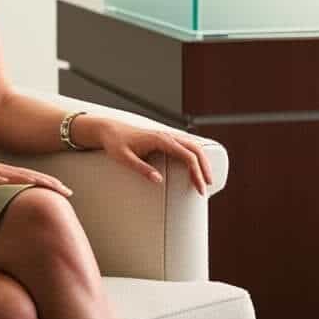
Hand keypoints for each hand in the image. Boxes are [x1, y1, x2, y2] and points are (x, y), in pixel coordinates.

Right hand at [0, 162, 72, 196]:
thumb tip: (6, 214)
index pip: (28, 178)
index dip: (47, 184)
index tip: (64, 193)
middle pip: (29, 176)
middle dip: (50, 184)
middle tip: (69, 193)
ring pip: (19, 176)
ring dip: (39, 183)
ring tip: (56, 191)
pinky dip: (14, 185)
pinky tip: (26, 189)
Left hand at [97, 120, 213, 194]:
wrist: (110, 130)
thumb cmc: (115, 143)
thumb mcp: (124, 158)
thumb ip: (141, 168)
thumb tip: (159, 180)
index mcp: (160, 140)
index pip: (188, 156)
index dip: (197, 173)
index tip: (200, 187)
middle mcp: (167, 136)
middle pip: (196, 149)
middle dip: (205, 168)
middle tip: (208, 186)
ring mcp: (167, 136)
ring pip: (193, 146)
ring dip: (202, 162)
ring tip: (205, 179)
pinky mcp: (165, 139)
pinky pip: (186, 146)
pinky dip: (195, 156)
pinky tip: (196, 167)